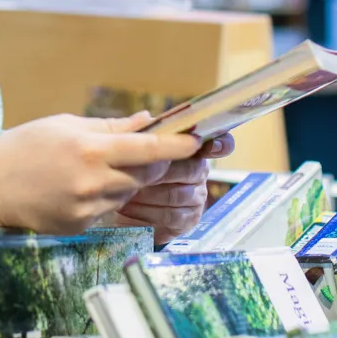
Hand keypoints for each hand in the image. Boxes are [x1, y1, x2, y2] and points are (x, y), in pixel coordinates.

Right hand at [0, 113, 202, 236]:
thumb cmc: (18, 151)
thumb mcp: (62, 126)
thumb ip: (108, 127)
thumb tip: (146, 122)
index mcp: (90, 149)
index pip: (149, 147)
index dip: (179, 145)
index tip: (197, 140)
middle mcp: (94, 182)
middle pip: (147, 173)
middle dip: (154, 161)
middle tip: (149, 149)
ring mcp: (88, 209)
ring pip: (129, 192)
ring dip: (127, 179)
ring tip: (95, 167)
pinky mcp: (82, 228)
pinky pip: (110, 210)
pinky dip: (106, 196)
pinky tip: (77, 187)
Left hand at [114, 132, 234, 245]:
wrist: (116, 203)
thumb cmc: (125, 168)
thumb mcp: (125, 145)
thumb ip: (136, 132)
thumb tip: (146, 117)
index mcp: (190, 148)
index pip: (220, 142)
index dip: (220, 143)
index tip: (210, 146)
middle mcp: (199, 171)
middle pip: (193, 170)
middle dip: (162, 172)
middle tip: (136, 173)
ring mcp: (196, 197)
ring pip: (179, 194)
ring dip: (150, 194)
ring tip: (125, 192)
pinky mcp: (188, 220)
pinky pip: (173, 216)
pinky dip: (149, 213)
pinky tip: (129, 209)